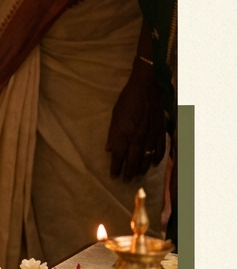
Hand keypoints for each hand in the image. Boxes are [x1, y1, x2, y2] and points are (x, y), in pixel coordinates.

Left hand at [106, 58, 166, 178]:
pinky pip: (160, 149)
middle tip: (126, 180)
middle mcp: (137, 138)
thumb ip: (113, 134)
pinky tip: (154, 164)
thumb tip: (109, 149)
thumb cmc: (127, 100)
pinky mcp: (161, 131)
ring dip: (142, 168)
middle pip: (133, 160)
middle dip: (129, 172)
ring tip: (138, 175)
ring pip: (147, 157)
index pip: (119, 156)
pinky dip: (157, 158)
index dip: (116, 168)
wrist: (147, 88)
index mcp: (123, 134)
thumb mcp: (115, 115)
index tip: (113, 176)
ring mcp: (151, 136)